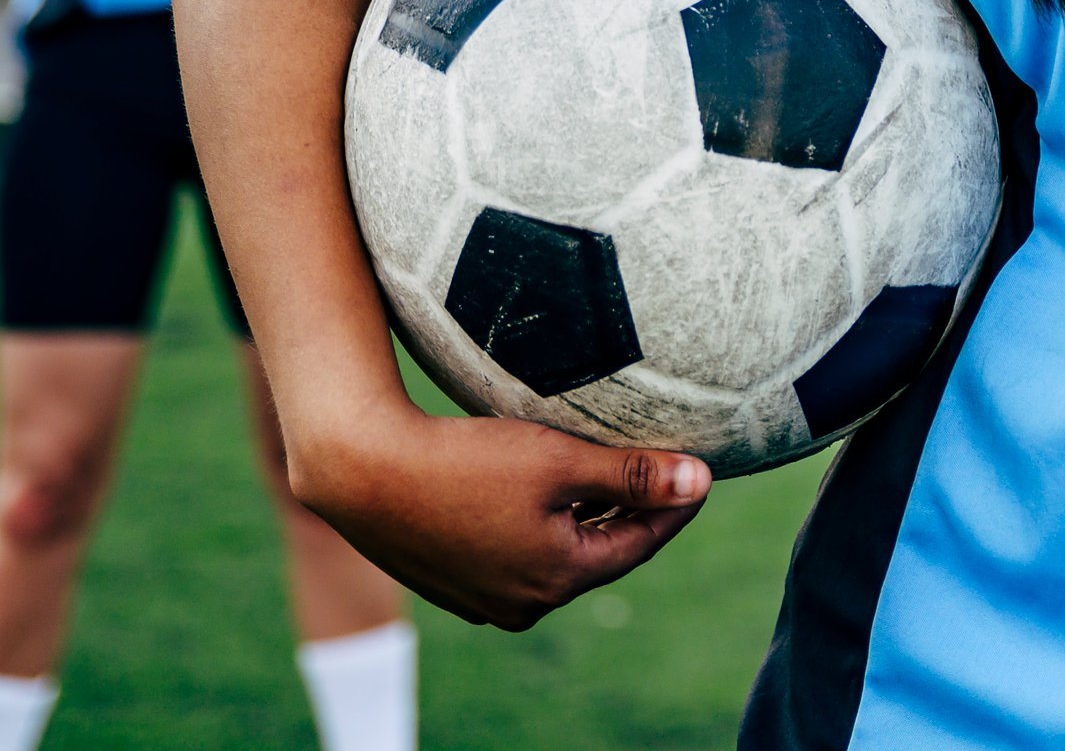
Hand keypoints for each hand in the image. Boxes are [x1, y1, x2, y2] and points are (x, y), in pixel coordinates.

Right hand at [291, 406, 708, 629]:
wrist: (362, 473)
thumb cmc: (466, 462)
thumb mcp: (560, 460)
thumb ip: (633, 473)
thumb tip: (702, 481)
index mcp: (558, 579)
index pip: (641, 540)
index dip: (674, 503)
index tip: (702, 470)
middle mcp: (523, 604)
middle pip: (599, 550)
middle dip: (631, 509)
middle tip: (661, 468)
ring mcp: (483, 600)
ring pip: (557, 552)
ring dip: (584, 516)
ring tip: (607, 473)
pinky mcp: (453, 582)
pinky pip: (516, 553)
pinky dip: (541, 523)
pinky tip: (542, 488)